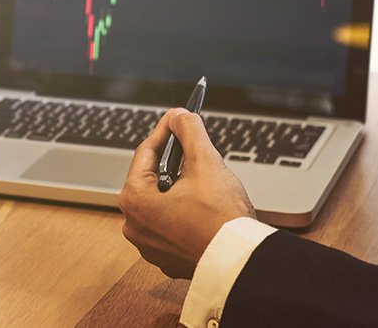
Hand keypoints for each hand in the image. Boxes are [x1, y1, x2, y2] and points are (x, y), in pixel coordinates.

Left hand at [119, 108, 255, 278]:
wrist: (242, 262)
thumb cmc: (222, 217)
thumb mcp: (205, 162)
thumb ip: (189, 132)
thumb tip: (179, 115)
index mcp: (134, 200)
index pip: (146, 154)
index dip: (164, 131)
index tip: (176, 117)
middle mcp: (134, 225)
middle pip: (152, 179)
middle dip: (173, 162)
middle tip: (191, 147)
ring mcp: (149, 245)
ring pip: (162, 203)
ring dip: (179, 189)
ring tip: (201, 179)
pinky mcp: (167, 258)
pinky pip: (171, 226)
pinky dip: (184, 213)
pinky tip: (203, 208)